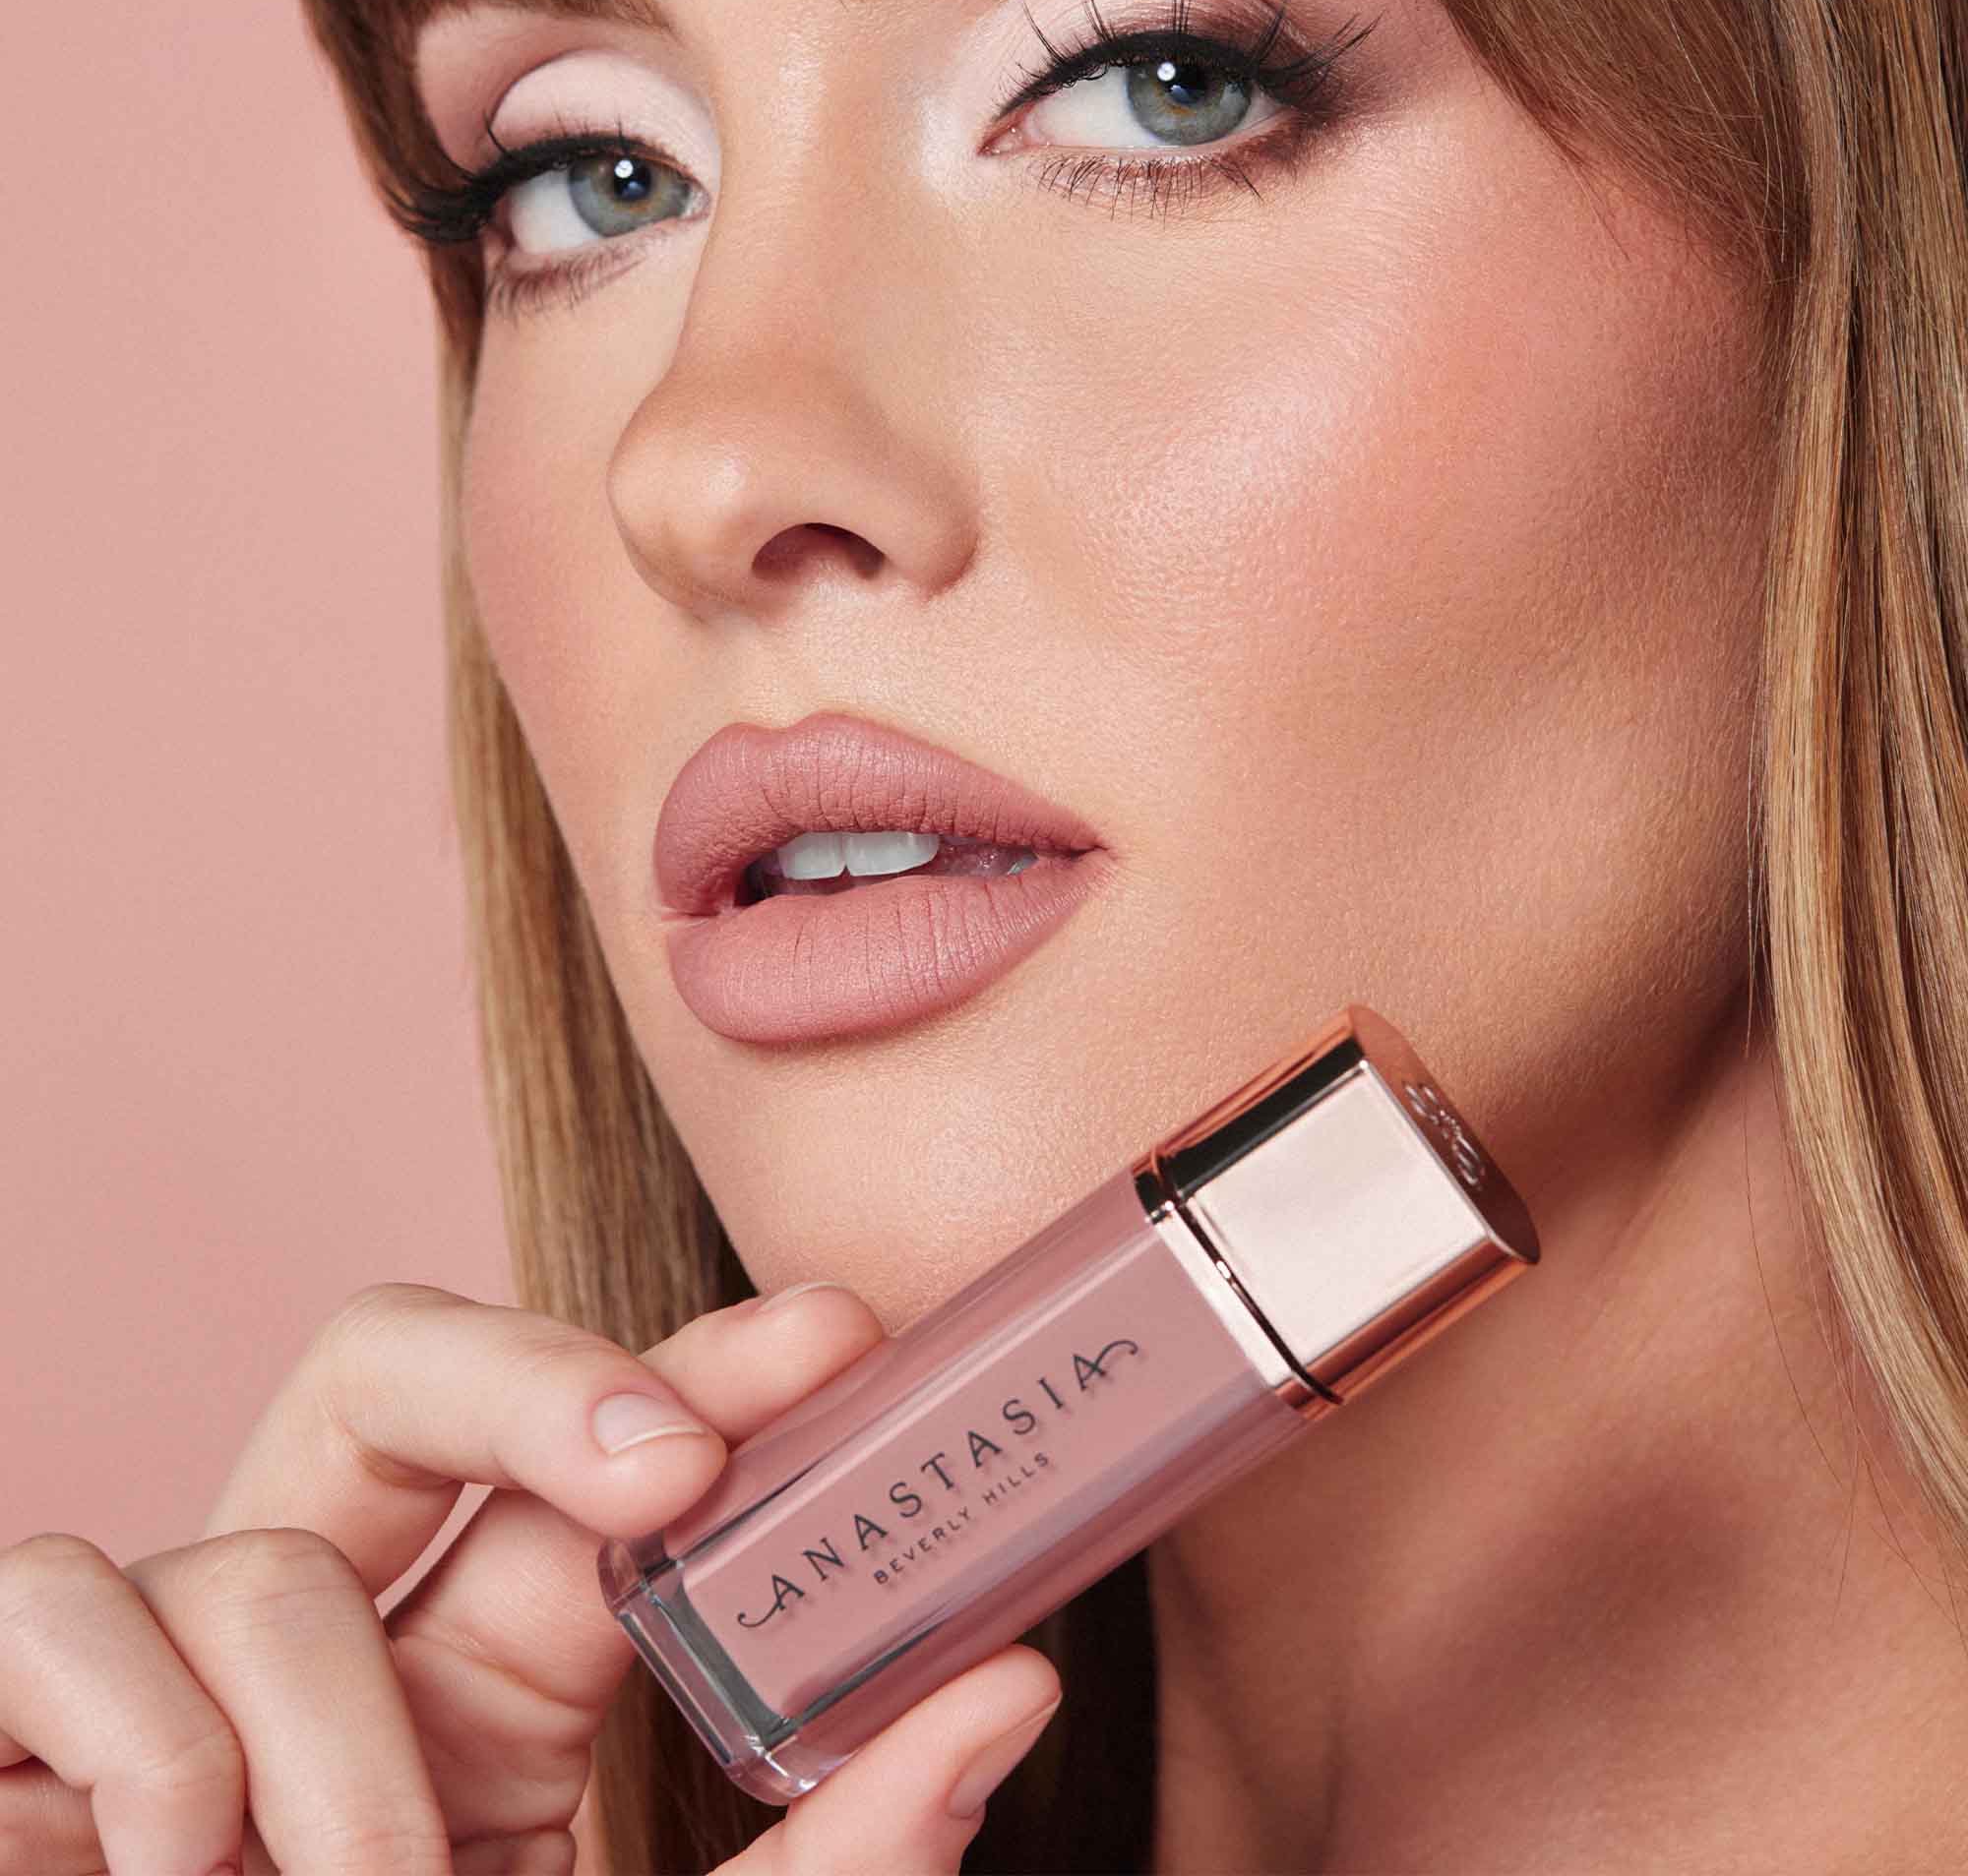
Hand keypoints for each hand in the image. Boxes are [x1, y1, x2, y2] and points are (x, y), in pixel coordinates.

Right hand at [0, 1281, 1061, 1873]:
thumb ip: (830, 1861)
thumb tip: (1011, 1691)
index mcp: (494, 1688)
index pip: (593, 1461)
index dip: (701, 1370)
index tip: (837, 1336)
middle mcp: (344, 1650)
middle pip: (400, 1368)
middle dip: (529, 1379)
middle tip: (664, 1471)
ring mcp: (178, 1688)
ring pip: (255, 1548)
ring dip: (335, 1739)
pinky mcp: (21, 1731)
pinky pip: (52, 1599)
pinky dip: (128, 1726)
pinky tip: (181, 1857)